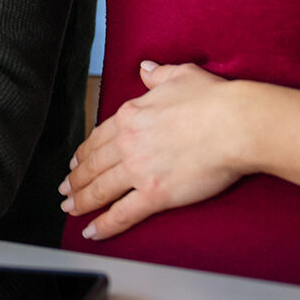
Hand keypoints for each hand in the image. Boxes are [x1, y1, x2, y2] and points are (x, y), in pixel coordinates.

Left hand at [59, 61, 246, 241]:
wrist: (234, 124)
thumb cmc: (213, 101)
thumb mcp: (179, 76)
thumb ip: (157, 75)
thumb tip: (145, 68)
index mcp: (130, 115)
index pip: (98, 137)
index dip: (84, 152)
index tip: (76, 162)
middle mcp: (127, 142)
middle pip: (94, 164)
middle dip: (76, 179)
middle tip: (65, 188)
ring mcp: (139, 169)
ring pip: (101, 189)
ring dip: (83, 201)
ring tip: (70, 208)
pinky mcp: (155, 194)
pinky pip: (123, 212)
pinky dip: (105, 224)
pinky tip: (92, 230)